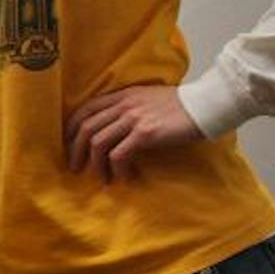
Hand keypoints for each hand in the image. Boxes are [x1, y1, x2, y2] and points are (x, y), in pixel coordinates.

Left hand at [64, 84, 201, 182]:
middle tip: (75, 168)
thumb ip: (129, 108)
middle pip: (86, 128)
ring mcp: (133, 118)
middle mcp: (124, 105)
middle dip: (75, 151)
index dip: (71, 129)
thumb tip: (114, 129)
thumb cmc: (182, 106)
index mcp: (122, 95)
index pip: (85, 110)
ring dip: (96, 165)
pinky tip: (125, 177)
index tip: (68, 146)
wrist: (206, 105)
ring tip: (101, 178)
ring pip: (98, 143)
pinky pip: (119, 154)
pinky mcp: (146, 133)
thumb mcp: (148, 99)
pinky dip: (117, 169)